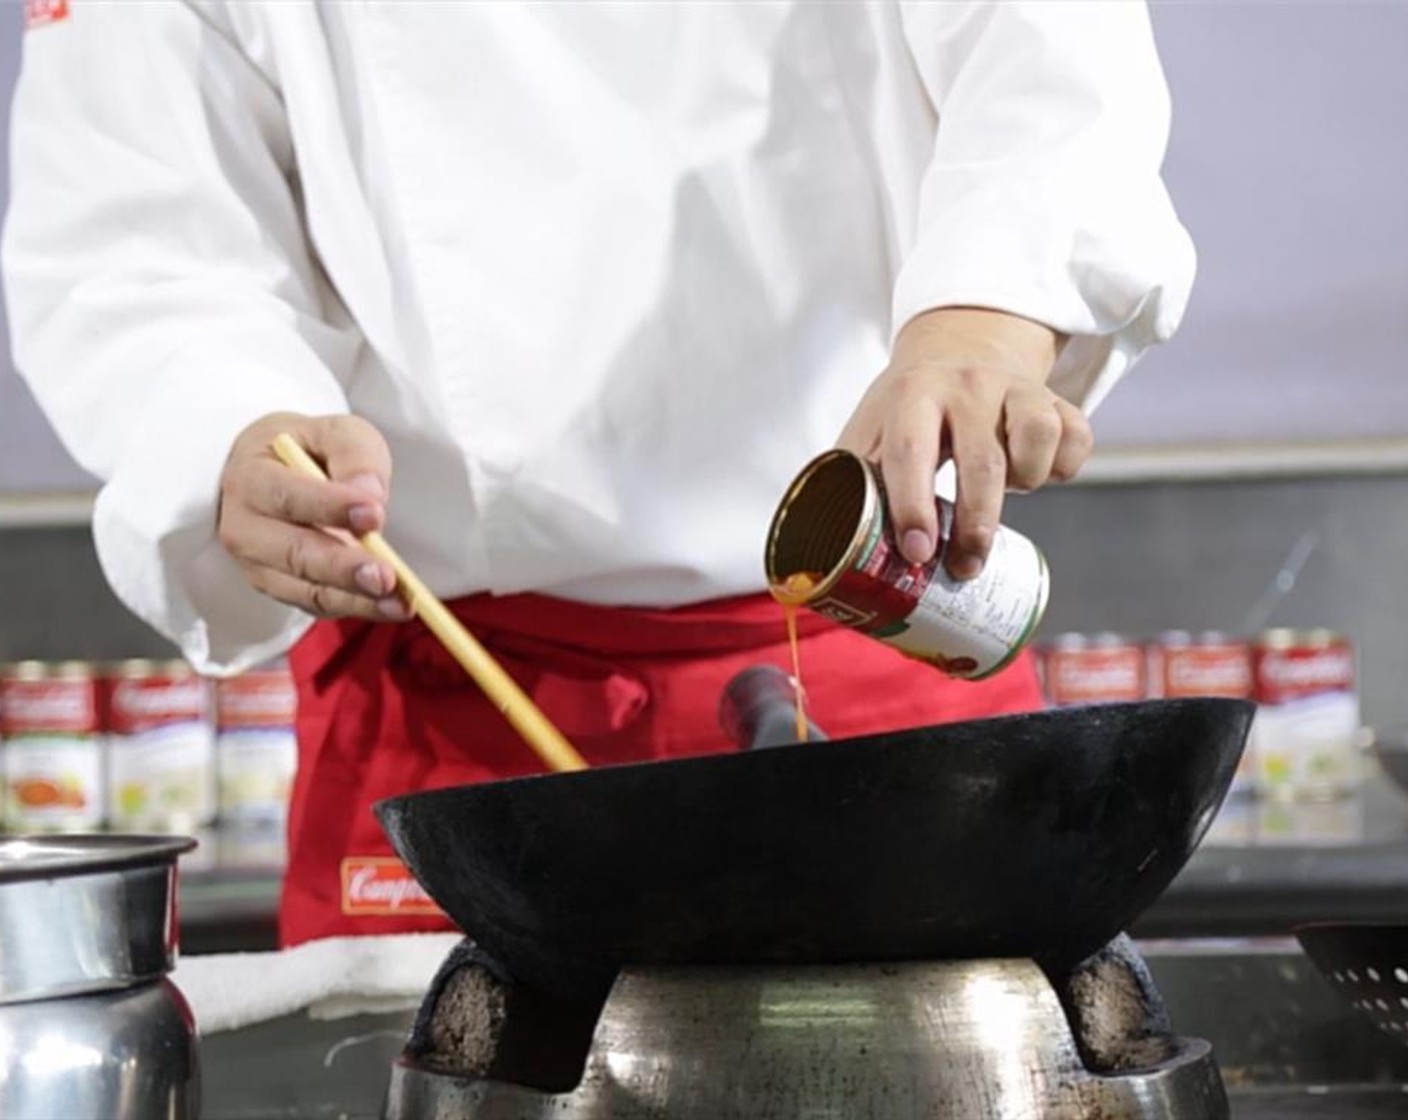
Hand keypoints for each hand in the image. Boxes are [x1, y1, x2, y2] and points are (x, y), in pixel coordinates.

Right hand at [216, 412, 408, 620]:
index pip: (287, 495)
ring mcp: (259, 564)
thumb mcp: (335, 432)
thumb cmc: (311, 451)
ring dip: (355, 599)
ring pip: (306, 588)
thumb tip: (369, 495)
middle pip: (293, 553)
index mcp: (251, 476)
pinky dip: (354, 607)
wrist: (279, 475)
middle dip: (343, 568)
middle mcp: (244, 526)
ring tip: (398, 603)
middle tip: (386, 577)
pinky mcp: (281, 588)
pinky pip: (316, 604)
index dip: (329, 507)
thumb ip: (353, 454)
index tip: (373, 514)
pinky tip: (389, 607)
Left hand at [837, 307, 1092, 579]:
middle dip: (977, 523)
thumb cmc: (906, 410)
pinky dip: (1063, 466)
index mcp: (911, 396)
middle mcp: (967, 386)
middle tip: (965, 568)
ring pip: (1036, 438)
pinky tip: (1038, 474)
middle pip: (982, 459)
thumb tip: (822, 554)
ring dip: (1026, 481)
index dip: (913, 504)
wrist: (961, 342)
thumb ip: (850, 481)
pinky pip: (1076, 439)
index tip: (917, 553)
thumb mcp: (870, 431)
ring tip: (1005, 495)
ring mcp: (1016, 388)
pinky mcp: (1055, 398)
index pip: (910, 450)